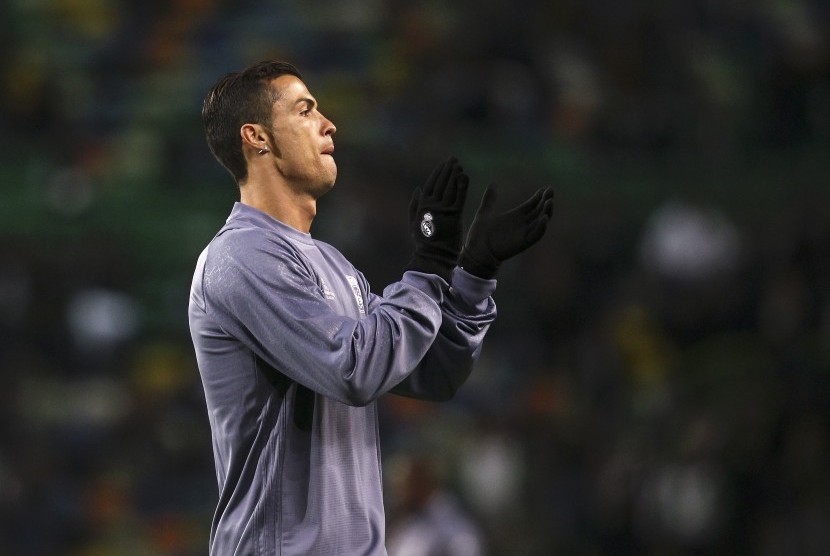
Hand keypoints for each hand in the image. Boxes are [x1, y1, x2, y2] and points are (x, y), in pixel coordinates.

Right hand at [405, 156, 468, 281]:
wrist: (434, 256)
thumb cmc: (423, 242)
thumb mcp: (413, 223)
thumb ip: (414, 205)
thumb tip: (417, 189)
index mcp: (422, 206)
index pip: (430, 185)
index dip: (437, 173)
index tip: (443, 164)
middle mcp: (432, 205)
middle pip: (441, 183)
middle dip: (447, 169)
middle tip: (453, 159)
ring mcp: (443, 210)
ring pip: (450, 187)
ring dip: (454, 175)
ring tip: (459, 165)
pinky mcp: (454, 215)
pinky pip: (459, 197)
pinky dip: (462, 185)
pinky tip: (464, 176)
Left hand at [459, 186, 553, 278]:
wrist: (476, 252)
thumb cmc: (479, 235)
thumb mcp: (485, 212)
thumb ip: (490, 198)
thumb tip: (492, 183)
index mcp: (515, 216)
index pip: (531, 205)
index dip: (539, 197)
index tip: (545, 188)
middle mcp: (522, 225)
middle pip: (539, 211)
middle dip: (546, 201)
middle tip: (551, 191)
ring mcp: (523, 234)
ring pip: (540, 222)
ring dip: (547, 212)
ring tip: (550, 201)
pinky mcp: (522, 243)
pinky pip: (535, 236)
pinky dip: (541, 228)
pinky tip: (544, 218)